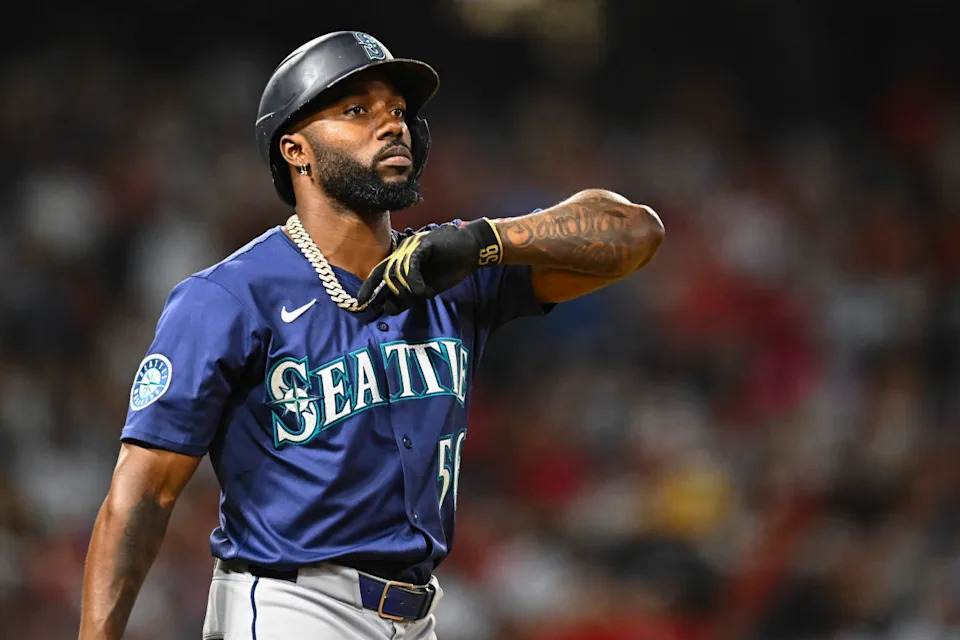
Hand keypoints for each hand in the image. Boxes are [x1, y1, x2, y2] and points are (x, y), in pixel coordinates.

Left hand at [357, 218, 502, 314]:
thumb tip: (387, 309)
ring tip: (423, 294)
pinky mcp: (423, 245)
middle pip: (387, 275)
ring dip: (409, 288)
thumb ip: (407, 299)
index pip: (379, 273)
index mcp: (401, 261)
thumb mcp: (426, 290)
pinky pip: (411, 263)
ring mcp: (411, 247)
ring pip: (398, 271)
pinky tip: (421, 291)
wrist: (470, 252)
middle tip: (412, 300)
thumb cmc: (449, 268)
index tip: (361, 303)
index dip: (369, 287)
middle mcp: (402, 252)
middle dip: (396, 292)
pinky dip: (414, 279)